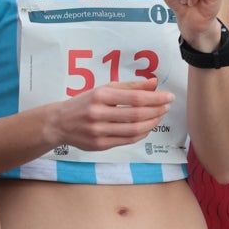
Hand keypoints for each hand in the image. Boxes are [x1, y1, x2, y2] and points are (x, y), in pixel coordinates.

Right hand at [47, 78, 172, 151]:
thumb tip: (154, 83)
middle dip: (157, 110)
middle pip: (136, 115)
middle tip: (167, 106)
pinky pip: (127, 140)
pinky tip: (147, 127)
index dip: (155, 98)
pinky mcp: (100, 145)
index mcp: (100, 96)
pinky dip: (141, 134)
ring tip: (159, 116)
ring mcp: (99, 132)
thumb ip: (129, 86)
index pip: (135, 98)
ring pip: (134, 130)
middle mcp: (98, 114)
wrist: (59, 123)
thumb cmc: (84, 103)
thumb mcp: (103, 89)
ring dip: (152, 123)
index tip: (168, 96)